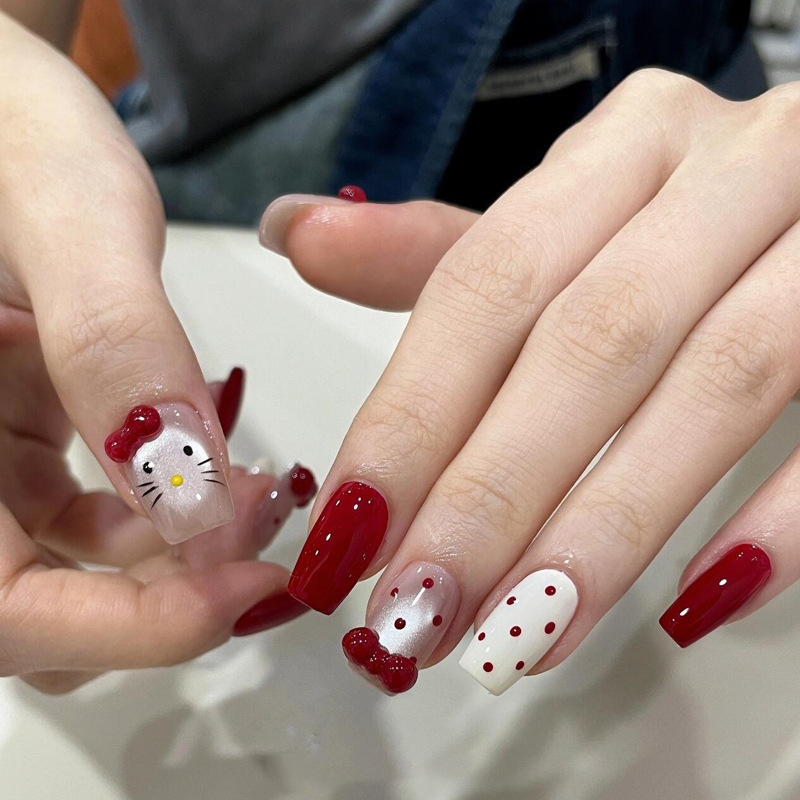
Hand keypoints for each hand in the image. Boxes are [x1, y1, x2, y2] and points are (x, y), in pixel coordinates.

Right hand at [0, 14, 313, 692]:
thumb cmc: (1, 124)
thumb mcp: (67, 221)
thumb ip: (119, 354)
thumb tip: (197, 510)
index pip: (2, 611)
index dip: (124, 629)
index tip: (245, 592)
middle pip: (47, 608)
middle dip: (169, 590)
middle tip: (266, 534)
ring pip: (83, 570)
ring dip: (183, 555)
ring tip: (265, 495)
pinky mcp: (31, 436)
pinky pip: (98, 516)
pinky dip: (173, 512)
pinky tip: (227, 470)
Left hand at [262, 68, 799, 693]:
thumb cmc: (682, 221)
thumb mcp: (565, 223)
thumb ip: (439, 249)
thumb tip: (296, 234)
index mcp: (624, 147)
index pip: (487, 285)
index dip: (411, 418)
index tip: (348, 536)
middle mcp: (729, 168)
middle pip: (589, 343)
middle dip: (491, 495)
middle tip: (418, 613)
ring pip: (712, 383)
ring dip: (604, 532)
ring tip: (519, 635)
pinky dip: (776, 522)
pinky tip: (698, 605)